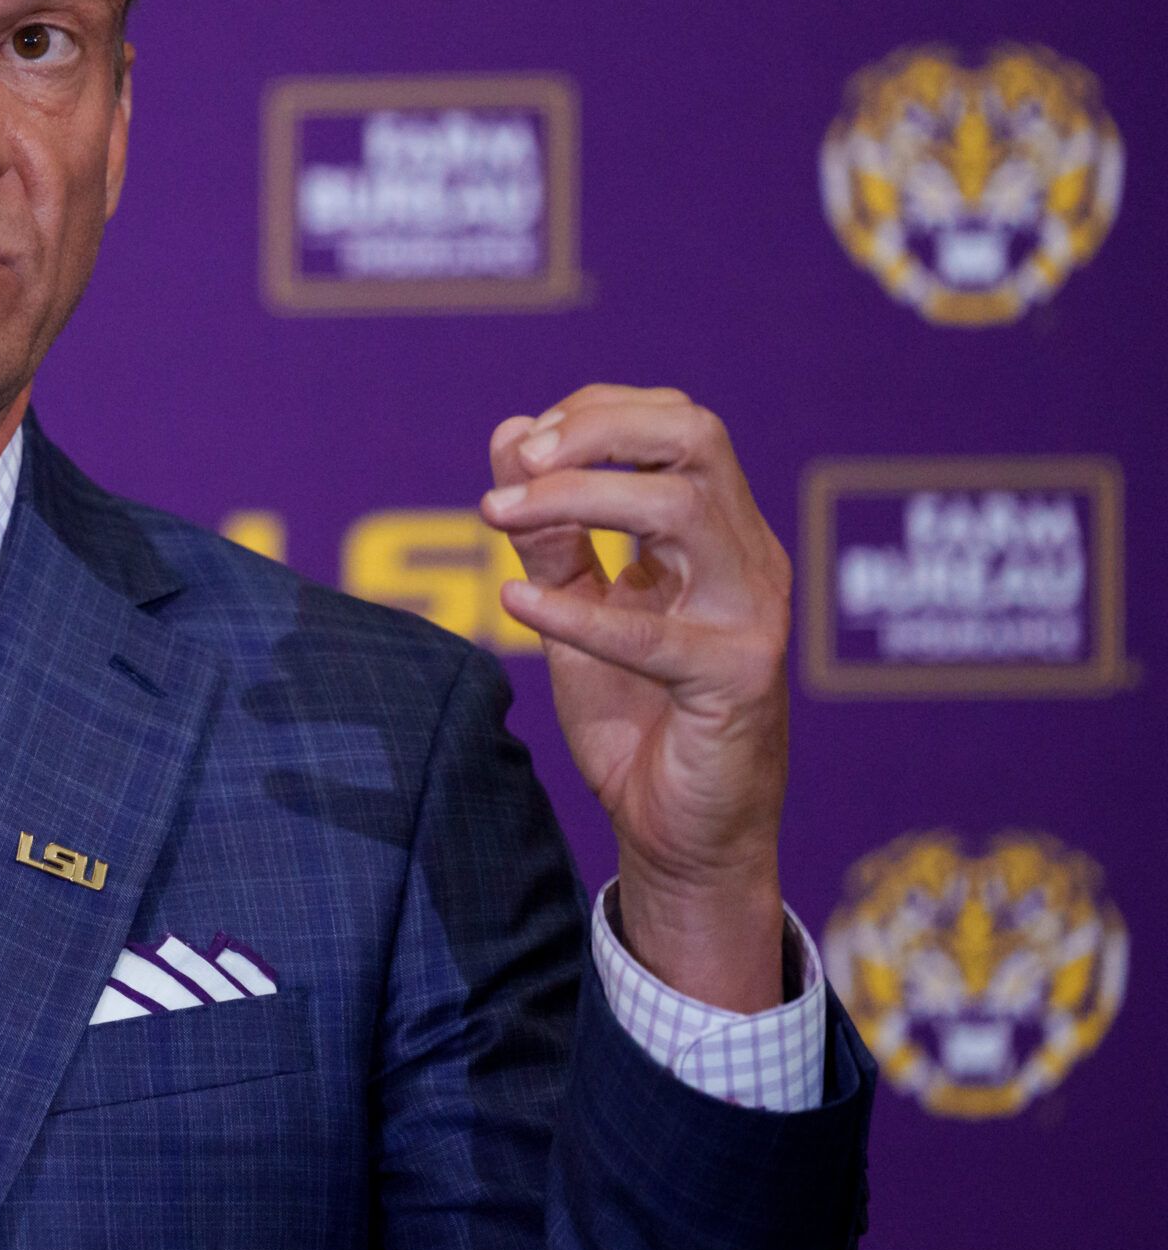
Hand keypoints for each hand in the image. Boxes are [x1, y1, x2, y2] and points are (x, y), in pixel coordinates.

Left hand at [481, 385, 790, 1010]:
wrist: (681, 838)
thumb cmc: (637, 720)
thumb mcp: (579, 608)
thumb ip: (549, 533)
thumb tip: (508, 436)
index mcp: (719, 534)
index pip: (678, 422)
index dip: (596, 411)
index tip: (521, 443)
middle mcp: (748, 560)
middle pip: (697, 437)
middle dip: (597, 430)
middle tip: (520, 462)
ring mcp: (750, 618)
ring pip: (683, 508)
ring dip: (579, 497)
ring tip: (499, 515)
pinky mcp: (735, 684)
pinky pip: (653, 637)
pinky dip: (576, 613)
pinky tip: (514, 605)